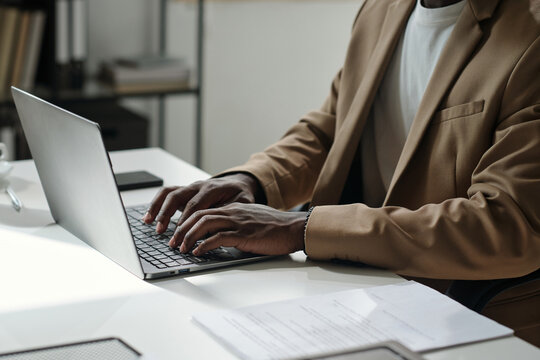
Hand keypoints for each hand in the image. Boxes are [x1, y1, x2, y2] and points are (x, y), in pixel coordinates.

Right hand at [142, 173, 262, 232]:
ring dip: (158, 208)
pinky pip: (167, 193)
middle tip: (162, 233)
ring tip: (149, 222)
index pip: (194, 206)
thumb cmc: (241, 195)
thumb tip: (217, 230)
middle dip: (167, 216)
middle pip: (178, 198)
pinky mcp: (185, 191)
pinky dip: (156, 204)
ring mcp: (190, 187)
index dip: (186, 221)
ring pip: (169, 193)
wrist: (239, 183)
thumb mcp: (242, 203)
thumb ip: (229, 214)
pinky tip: (149, 217)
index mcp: (212, 189)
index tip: (180, 236)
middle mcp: (198, 186)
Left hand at [169, 203, 305, 255]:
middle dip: (182, 229)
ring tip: (181, 248)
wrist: (294, 228)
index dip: (186, 221)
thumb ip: (236, 223)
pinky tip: (197, 252)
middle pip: (199, 215)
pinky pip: (219, 237)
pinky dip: (204, 245)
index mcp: (233, 208)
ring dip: (189, 236)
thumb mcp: (251, 221)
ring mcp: (238, 222)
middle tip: (173, 242)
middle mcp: (233, 212)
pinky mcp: (244, 235)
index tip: (177, 233)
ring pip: (205, 224)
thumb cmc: (276, 227)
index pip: (203, 210)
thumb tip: (220, 236)